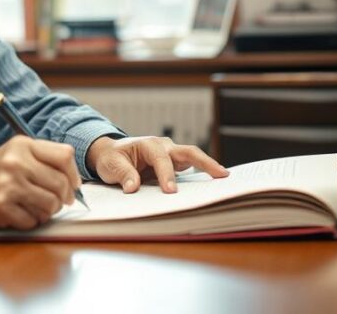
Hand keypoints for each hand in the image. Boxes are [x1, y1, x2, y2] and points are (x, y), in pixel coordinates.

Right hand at [0, 136, 80, 230]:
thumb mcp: (16, 155)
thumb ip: (44, 160)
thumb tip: (75, 182)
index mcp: (22, 145)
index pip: (64, 156)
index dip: (74, 174)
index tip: (73, 185)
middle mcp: (15, 162)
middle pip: (61, 184)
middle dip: (63, 198)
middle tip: (58, 202)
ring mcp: (7, 184)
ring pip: (50, 204)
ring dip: (48, 211)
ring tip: (37, 207)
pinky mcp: (1, 206)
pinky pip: (33, 220)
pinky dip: (31, 221)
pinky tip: (21, 213)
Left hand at [86, 136, 228, 192]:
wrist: (111, 153)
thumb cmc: (111, 158)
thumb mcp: (111, 166)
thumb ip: (123, 175)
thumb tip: (133, 188)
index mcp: (148, 144)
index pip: (161, 159)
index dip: (167, 175)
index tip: (171, 191)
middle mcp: (163, 146)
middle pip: (188, 152)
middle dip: (205, 162)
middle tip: (222, 175)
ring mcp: (171, 154)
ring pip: (193, 158)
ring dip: (209, 167)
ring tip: (225, 179)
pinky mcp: (174, 163)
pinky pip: (190, 168)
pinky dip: (201, 174)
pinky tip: (211, 186)